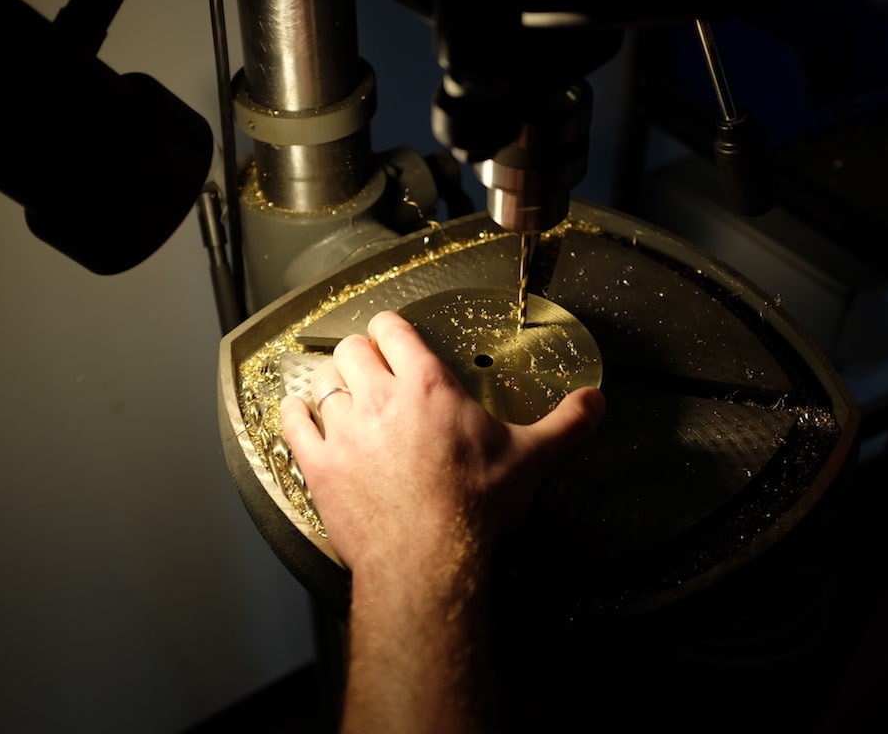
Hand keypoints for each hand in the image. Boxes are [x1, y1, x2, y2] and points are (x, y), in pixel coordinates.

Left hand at [279, 310, 605, 584]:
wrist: (429, 558)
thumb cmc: (475, 508)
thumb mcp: (531, 458)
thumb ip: (566, 424)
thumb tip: (596, 403)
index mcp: (427, 386)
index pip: (393, 329)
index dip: (390, 329)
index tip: (393, 336)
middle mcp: (379, 398)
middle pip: (351, 350)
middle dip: (359, 354)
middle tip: (370, 368)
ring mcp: (343, 430)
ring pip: (322, 381)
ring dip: (331, 383)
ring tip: (340, 393)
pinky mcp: (319, 465)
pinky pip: (292, 423)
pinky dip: (294, 413)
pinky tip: (300, 414)